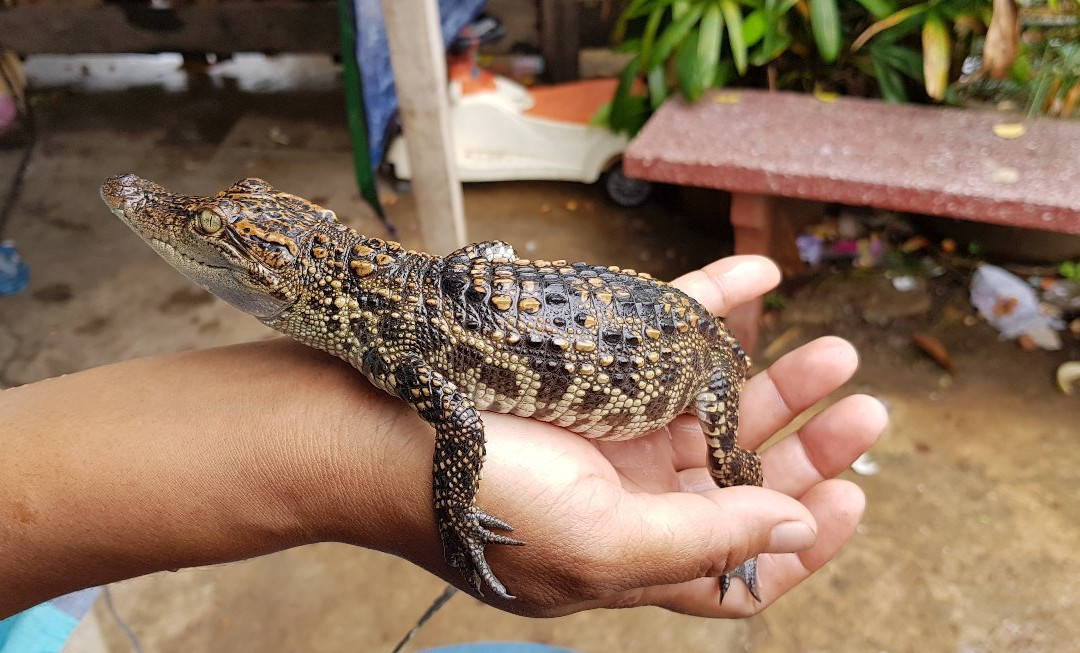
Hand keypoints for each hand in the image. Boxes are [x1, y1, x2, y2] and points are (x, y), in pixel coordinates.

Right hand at [368, 256, 885, 617]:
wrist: (377, 430)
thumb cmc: (481, 501)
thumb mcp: (600, 546)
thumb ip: (705, 543)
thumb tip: (797, 524)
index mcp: (639, 554)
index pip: (743, 566)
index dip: (805, 542)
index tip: (850, 497)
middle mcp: (634, 497)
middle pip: (745, 478)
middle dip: (809, 446)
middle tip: (863, 410)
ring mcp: (615, 430)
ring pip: (716, 407)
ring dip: (776, 379)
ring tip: (833, 352)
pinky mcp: (593, 369)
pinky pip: (665, 331)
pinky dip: (713, 304)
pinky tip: (756, 274)